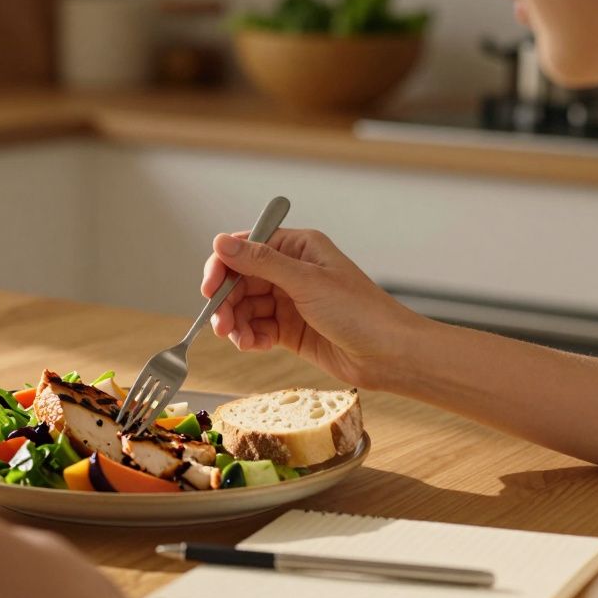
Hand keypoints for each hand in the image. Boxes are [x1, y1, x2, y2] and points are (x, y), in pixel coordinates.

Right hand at [201, 228, 427, 389]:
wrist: (389, 356)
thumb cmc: (360, 311)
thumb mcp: (307, 282)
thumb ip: (261, 262)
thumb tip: (222, 242)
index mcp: (298, 248)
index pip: (246, 247)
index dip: (222, 266)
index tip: (208, 289)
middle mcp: (291, 271)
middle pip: (240, 280)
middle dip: (226, 302)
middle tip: (219, 324)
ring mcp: (290, 301)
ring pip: (245, 307)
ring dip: (235, 323)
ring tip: (237, 339)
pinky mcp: (290, 329)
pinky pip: (257, 328)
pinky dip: (249, 338)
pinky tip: (253, 346)